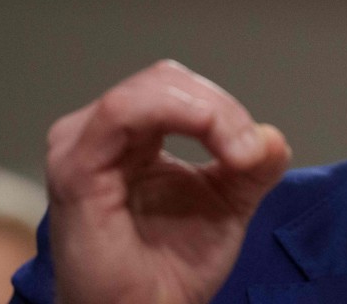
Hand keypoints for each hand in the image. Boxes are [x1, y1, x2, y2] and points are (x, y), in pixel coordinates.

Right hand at [46, 60, 290, 303]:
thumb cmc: (172, 266)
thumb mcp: (230, 202)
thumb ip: (255, 165)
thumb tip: (270, 137)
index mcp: (133, 138)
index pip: (179, 90)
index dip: (224, 108)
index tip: (257, 151)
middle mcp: (102, 136)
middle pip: (167, 81)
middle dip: (220, 110)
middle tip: (248, 154)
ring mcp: (82, 147)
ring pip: (150, 90)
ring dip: (208, 112)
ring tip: (237, 154)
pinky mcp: (76, 169)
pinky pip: (122, 113)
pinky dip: (178, 115)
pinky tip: (215, 143)